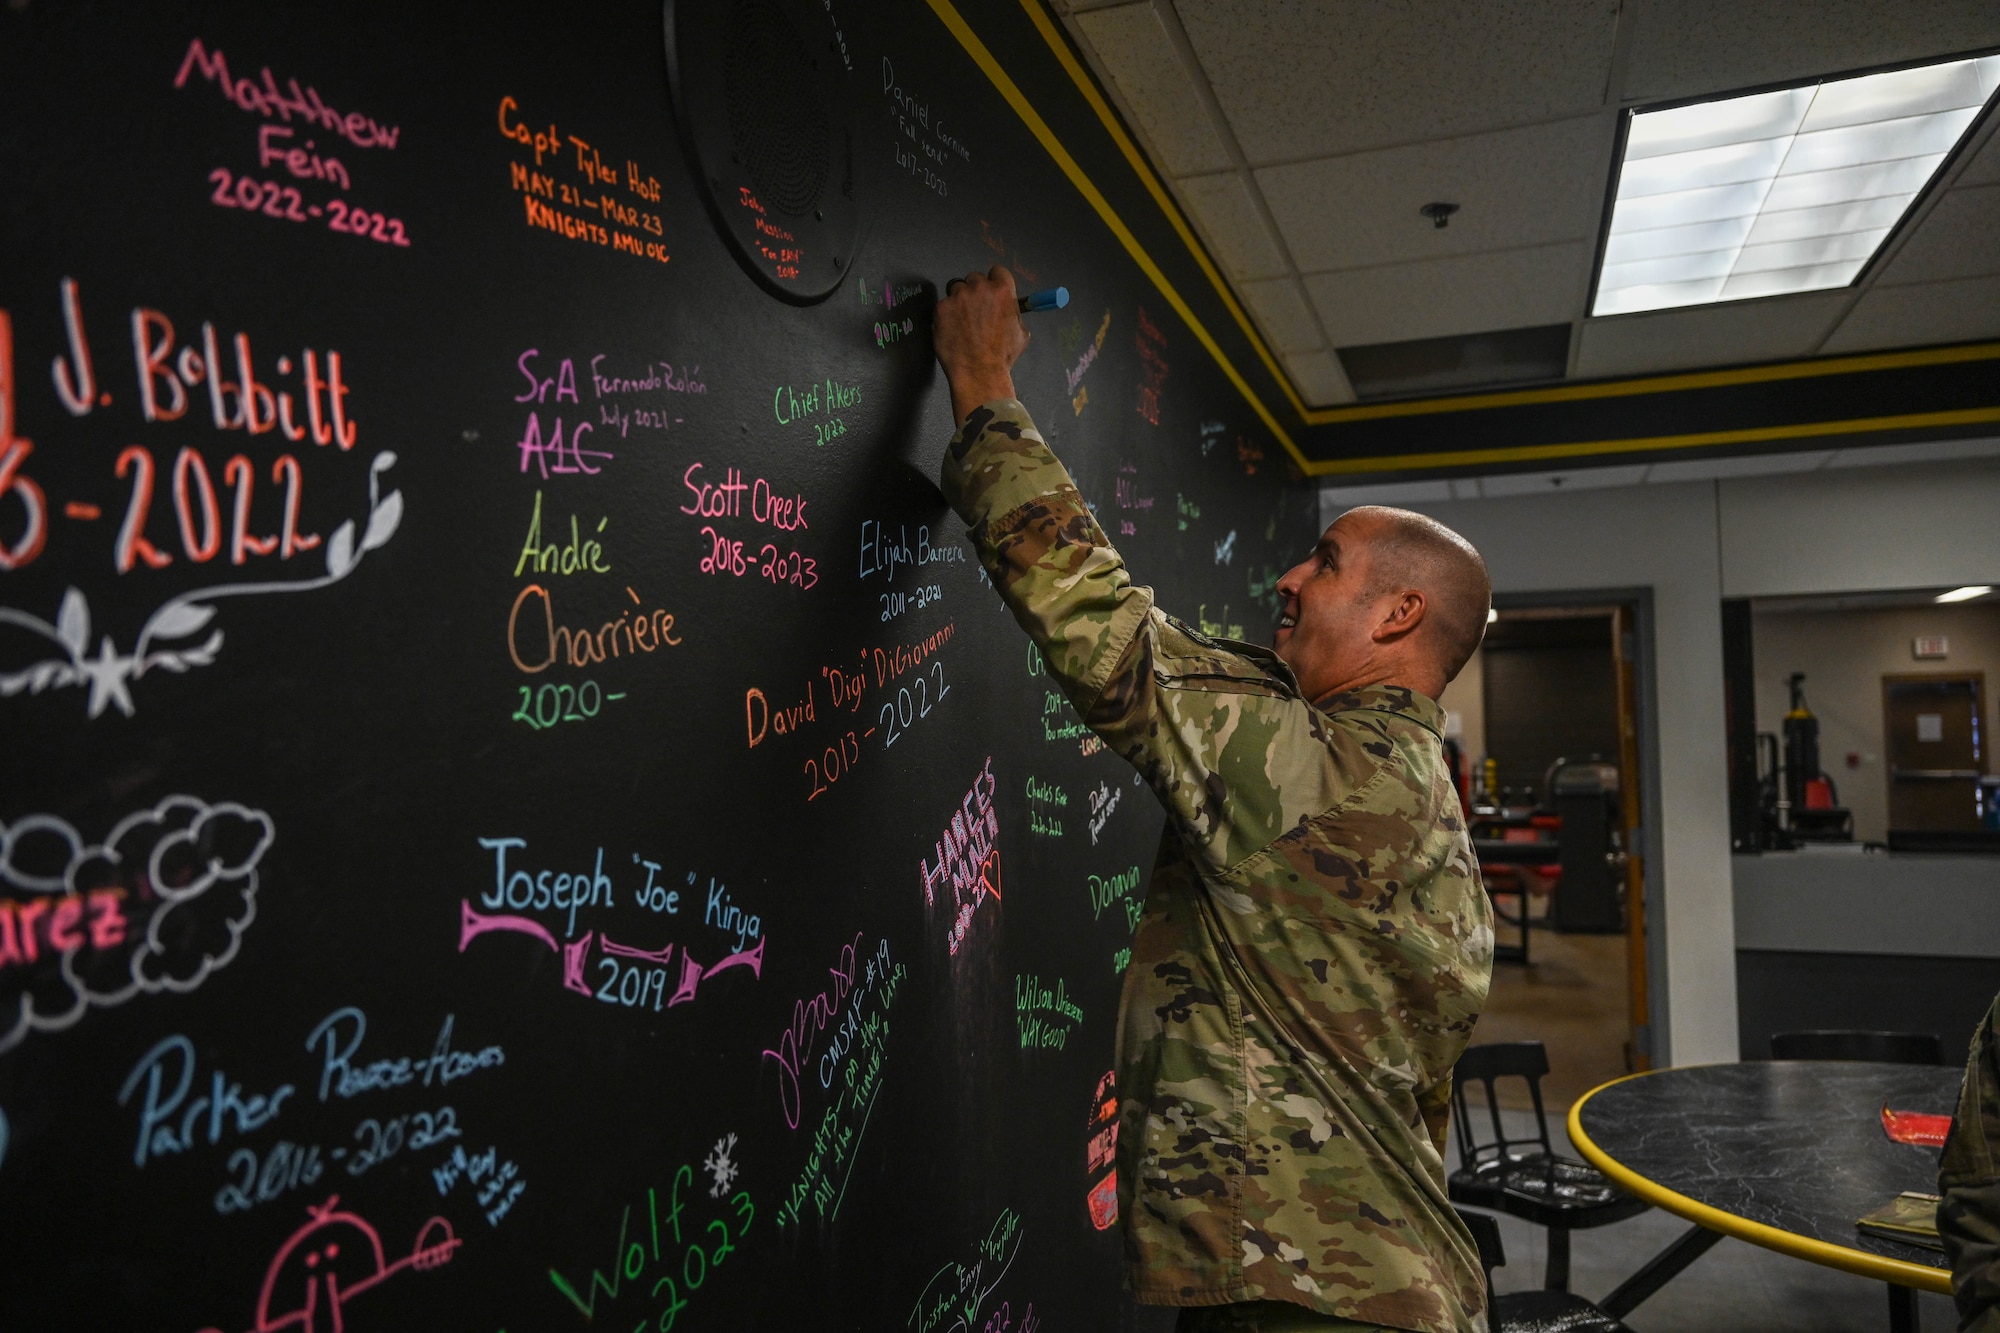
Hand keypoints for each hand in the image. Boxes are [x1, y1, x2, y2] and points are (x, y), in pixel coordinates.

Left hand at [934, 266, 1029, 425]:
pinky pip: (943, 305)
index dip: (994, 282)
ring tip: (962, 321)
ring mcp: (958, 297)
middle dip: (975, 292)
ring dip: (959, 301)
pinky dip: (946, 316)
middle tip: (975, 310)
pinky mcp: (941, 308)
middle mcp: (980, 288)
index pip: (997, 271)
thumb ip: (1013, 313)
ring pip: (956, 289)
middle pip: (975, 278)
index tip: (991, 291)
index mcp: (1003, 290)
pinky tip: (952, 330)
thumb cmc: (1002, 356)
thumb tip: (1009, 309)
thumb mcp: (1021, 333)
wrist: (979, 372)